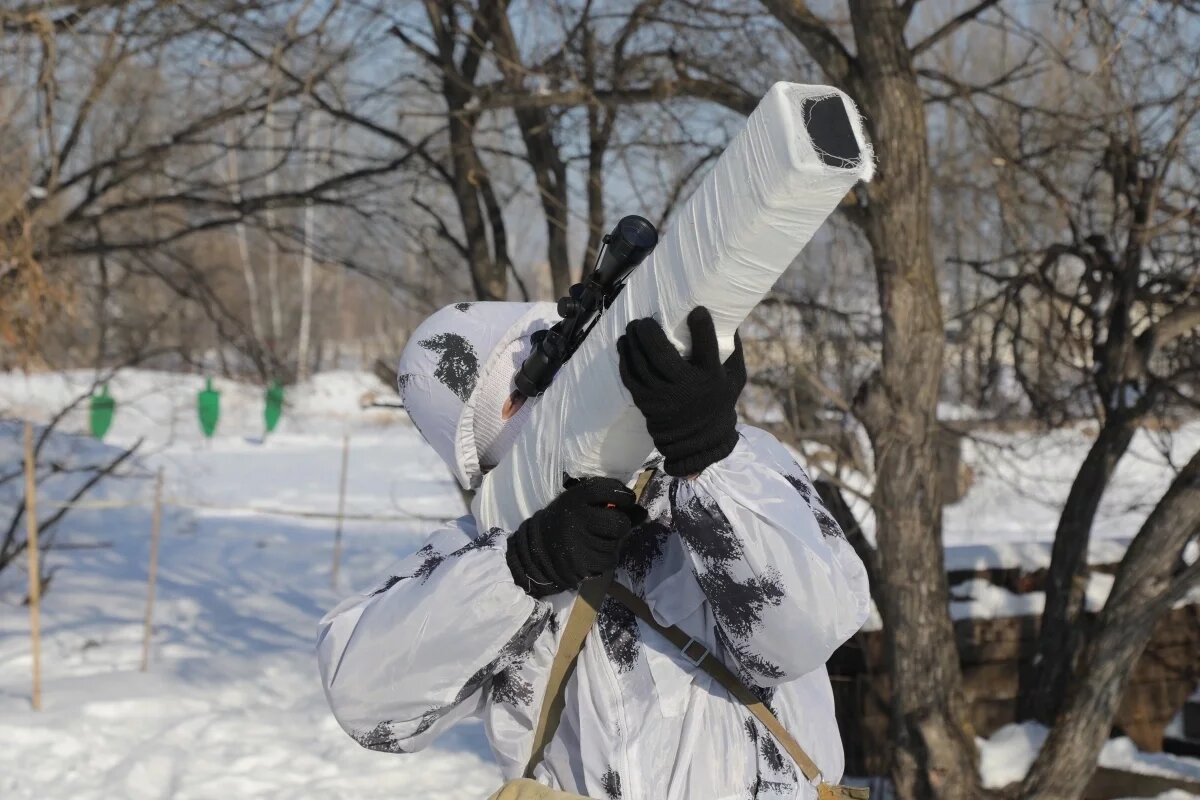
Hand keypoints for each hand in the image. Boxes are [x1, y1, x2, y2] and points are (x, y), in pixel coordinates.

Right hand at [506, 477, 646, 597]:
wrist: (537, 549)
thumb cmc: (566, 522)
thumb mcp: (582, 506)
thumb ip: (611, 504)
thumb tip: (643, 513)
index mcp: (575, 498)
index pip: (608, 490)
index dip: (623, 495)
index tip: (626, 499)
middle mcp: (577, 518)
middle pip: (619, 523)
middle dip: (621, 525)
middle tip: (612, 525)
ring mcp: (578, 542)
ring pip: (616, 543)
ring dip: (612, 543)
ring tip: (597, 539)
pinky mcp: (580, 563)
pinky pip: (608, 560)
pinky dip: (606, 557)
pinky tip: (592, 552)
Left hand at [618, 306, 745, 476]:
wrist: (700, 439)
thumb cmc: (719, 399)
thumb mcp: (735, 376)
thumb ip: (733, 349)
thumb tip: (729, 316)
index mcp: (711, 378)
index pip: (708, 349)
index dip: (702, 327)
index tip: (697, 310)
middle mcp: (686, 387)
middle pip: (661, 353)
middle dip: (649, 331)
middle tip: (645, 320)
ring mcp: (662, 397)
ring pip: (640, 363)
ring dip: (633, 341)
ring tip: (633, 327)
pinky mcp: (646, 403)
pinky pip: (630, 376)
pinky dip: (624, 358)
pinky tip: (624, 344)